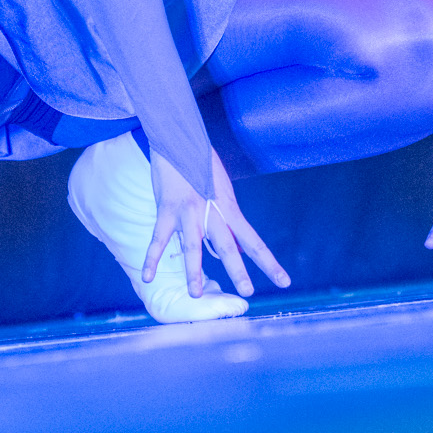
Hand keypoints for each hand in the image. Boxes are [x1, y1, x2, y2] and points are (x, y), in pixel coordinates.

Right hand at [148, 151, 291, 298]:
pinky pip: (159, 239)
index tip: (284, 282)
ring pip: (193, 247)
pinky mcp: (167, 209)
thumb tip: (238, 246)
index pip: (253, 242)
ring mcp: (189, 212)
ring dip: (194, 272)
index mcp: (229, 209)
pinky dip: (152, 258)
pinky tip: (148, 276)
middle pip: (227, 247)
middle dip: (237, 271)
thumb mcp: (223, 190)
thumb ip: (228, 219)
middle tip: (247, 293)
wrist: (181, 138)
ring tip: (196, 294)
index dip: (269, 263)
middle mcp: (212, 213)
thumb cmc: (203, 163)